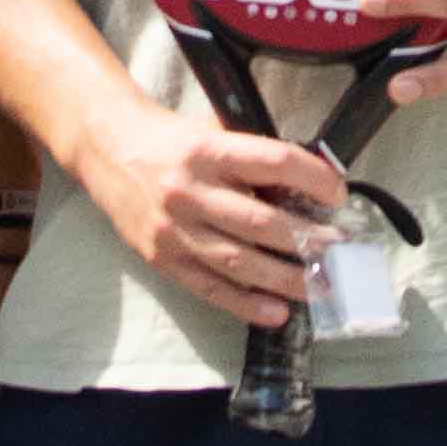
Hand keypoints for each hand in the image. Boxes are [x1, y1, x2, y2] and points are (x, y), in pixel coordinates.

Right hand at [71, 96, 338, 326]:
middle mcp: (189, 191)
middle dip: (308, 239)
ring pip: (239, 261)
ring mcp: (173, 229)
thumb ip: (251, 160)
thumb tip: (308, 192)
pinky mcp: (161, 258)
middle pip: (260, 221)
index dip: (313, 179)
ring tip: (322, 285)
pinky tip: (276, 311)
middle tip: (341, 250)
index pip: (273, 162)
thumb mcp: (210, 133)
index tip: (338, 195)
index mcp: (207, 151)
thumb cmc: (169, 140)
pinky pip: (209, 287)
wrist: (105, 148)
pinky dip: (245, 303)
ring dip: (287, 277)